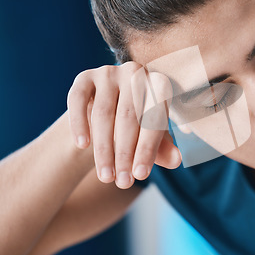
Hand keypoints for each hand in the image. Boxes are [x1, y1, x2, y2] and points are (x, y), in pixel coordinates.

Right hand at [66, 61, 180, 188]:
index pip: (154, 119)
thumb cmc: (138, 128)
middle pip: (129, 117)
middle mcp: (136, 73)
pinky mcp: (85, 77)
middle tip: (123, 182)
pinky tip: (82, 146)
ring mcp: (109, 73)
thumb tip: (176, 160)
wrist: (108, 113)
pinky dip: (79, 124)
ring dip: (104, 149)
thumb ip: (163, 148)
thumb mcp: (151, 138)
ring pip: (104, 114)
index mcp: (159, 85)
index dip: (147, 149)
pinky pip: (78, 100)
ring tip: (106, 176)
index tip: (140, 176)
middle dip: (125, 154)